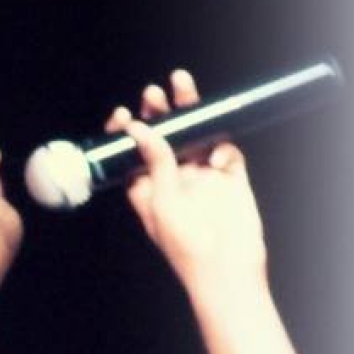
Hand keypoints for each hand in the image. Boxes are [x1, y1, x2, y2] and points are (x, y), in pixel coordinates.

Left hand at [106, 69, 267, 298]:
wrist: (226, 269)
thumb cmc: (185, 245)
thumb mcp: (162, 201)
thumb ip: (155, 162)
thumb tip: (139, 127)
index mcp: (149, 189)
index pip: (133, 154)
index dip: (127, 133)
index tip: (122, 115)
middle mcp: (174, 179)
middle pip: (165, 137)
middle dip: (159, 113)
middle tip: (153, 94)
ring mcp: (203, 177)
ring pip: (196, 135)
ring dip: (190, 112)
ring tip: (181, 83)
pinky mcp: (231, 178)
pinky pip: (226, 151)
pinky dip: (223, 146)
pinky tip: (218, 157)